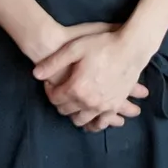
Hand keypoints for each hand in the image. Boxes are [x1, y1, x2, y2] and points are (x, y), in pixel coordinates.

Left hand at [32, 28, 148, 130]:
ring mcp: (103, 106)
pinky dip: (94, 122)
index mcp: (76, 88)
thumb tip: (36, 74)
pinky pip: (101, 122)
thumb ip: (53, 62)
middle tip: (62, 90)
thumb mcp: (74, 48)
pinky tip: (91, 117)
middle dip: (60, 102)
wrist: (131, 48)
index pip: (54, 98)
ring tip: (75, 104)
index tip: (50, 82)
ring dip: (75, 114)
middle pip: (66, 110)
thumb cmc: (102, 45)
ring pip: (82, 120)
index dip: (49, 90)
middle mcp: (88, 102)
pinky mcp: (115, 106)